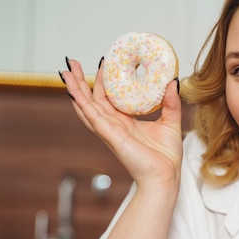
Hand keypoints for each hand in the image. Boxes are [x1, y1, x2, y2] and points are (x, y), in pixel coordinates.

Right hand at [61, 58, 182, 190]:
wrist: (165, 176)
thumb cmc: (166, 157)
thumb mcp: (171, 122)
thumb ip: (171, 103)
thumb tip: (172, 82)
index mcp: (126, 122)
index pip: (109, 97)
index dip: (104, 80)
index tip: (104, 62)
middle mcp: (114, 125)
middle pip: (93, 99)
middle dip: (82, 81)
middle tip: (74, 63)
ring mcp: (110, 131)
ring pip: (87, 107)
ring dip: (75, 89)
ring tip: (66, 73)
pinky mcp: (111, 136)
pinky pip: (93, 118)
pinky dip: (82, 105)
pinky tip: (74, 93)